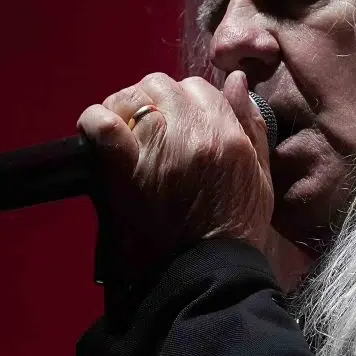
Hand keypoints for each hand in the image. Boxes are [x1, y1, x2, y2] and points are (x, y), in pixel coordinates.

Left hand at [77, 70, 274, 283]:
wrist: (207, 274)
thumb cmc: (236, 229)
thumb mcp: (260, 175)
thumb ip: (250, 124)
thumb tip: (236, 80)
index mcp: (227, 134)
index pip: (198, 87)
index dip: (183, 101)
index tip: (176, 122)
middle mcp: (192, 133)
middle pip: (160, 86)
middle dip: (151, 100)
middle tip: (146, 127)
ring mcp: (157, 149)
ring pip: (132, 97)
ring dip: (124, 108)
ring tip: (123, 132)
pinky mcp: (125, 169)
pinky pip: (102, 125)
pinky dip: (95, 121)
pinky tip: (96, 132)